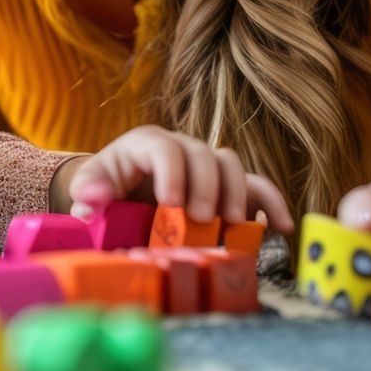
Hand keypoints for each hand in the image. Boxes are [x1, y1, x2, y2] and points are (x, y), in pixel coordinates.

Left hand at [50, 125, 294, 232]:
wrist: (120, 194)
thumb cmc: (106, 189)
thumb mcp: (92, 187)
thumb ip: (88, 191)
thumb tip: (90, 197)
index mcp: (147, 144)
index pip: (164, 148)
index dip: (171, 172)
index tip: (170, 202)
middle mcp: (182, 148)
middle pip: (203, 154)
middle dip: (206, 186)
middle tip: (201, 219)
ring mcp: (207, 166)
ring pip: (231, 165)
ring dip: (235, 194)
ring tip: (229, 225)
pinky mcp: (226, 187)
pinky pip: (254, 187)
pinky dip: (270, 203)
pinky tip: (281, 226)